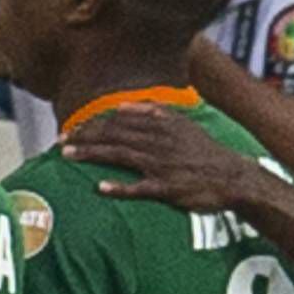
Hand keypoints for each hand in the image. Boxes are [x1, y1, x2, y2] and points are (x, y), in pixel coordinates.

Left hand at [65, 103, 274, 213]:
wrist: (233, 176)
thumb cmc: (204, 153)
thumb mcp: (182, 124)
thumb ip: (152, 112)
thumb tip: (122, 106)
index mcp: (161, 124)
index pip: (118, 121)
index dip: (91, 125)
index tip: (70, 131)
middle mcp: (159, 141)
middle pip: (114, 135)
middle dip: (84, 137)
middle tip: (59, 143)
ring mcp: (163, 164)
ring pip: (121, 155)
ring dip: (93, 155)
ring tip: (68, 156)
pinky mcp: (168, 188)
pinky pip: (140, 187)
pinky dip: (120, 187)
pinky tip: (101, 188)